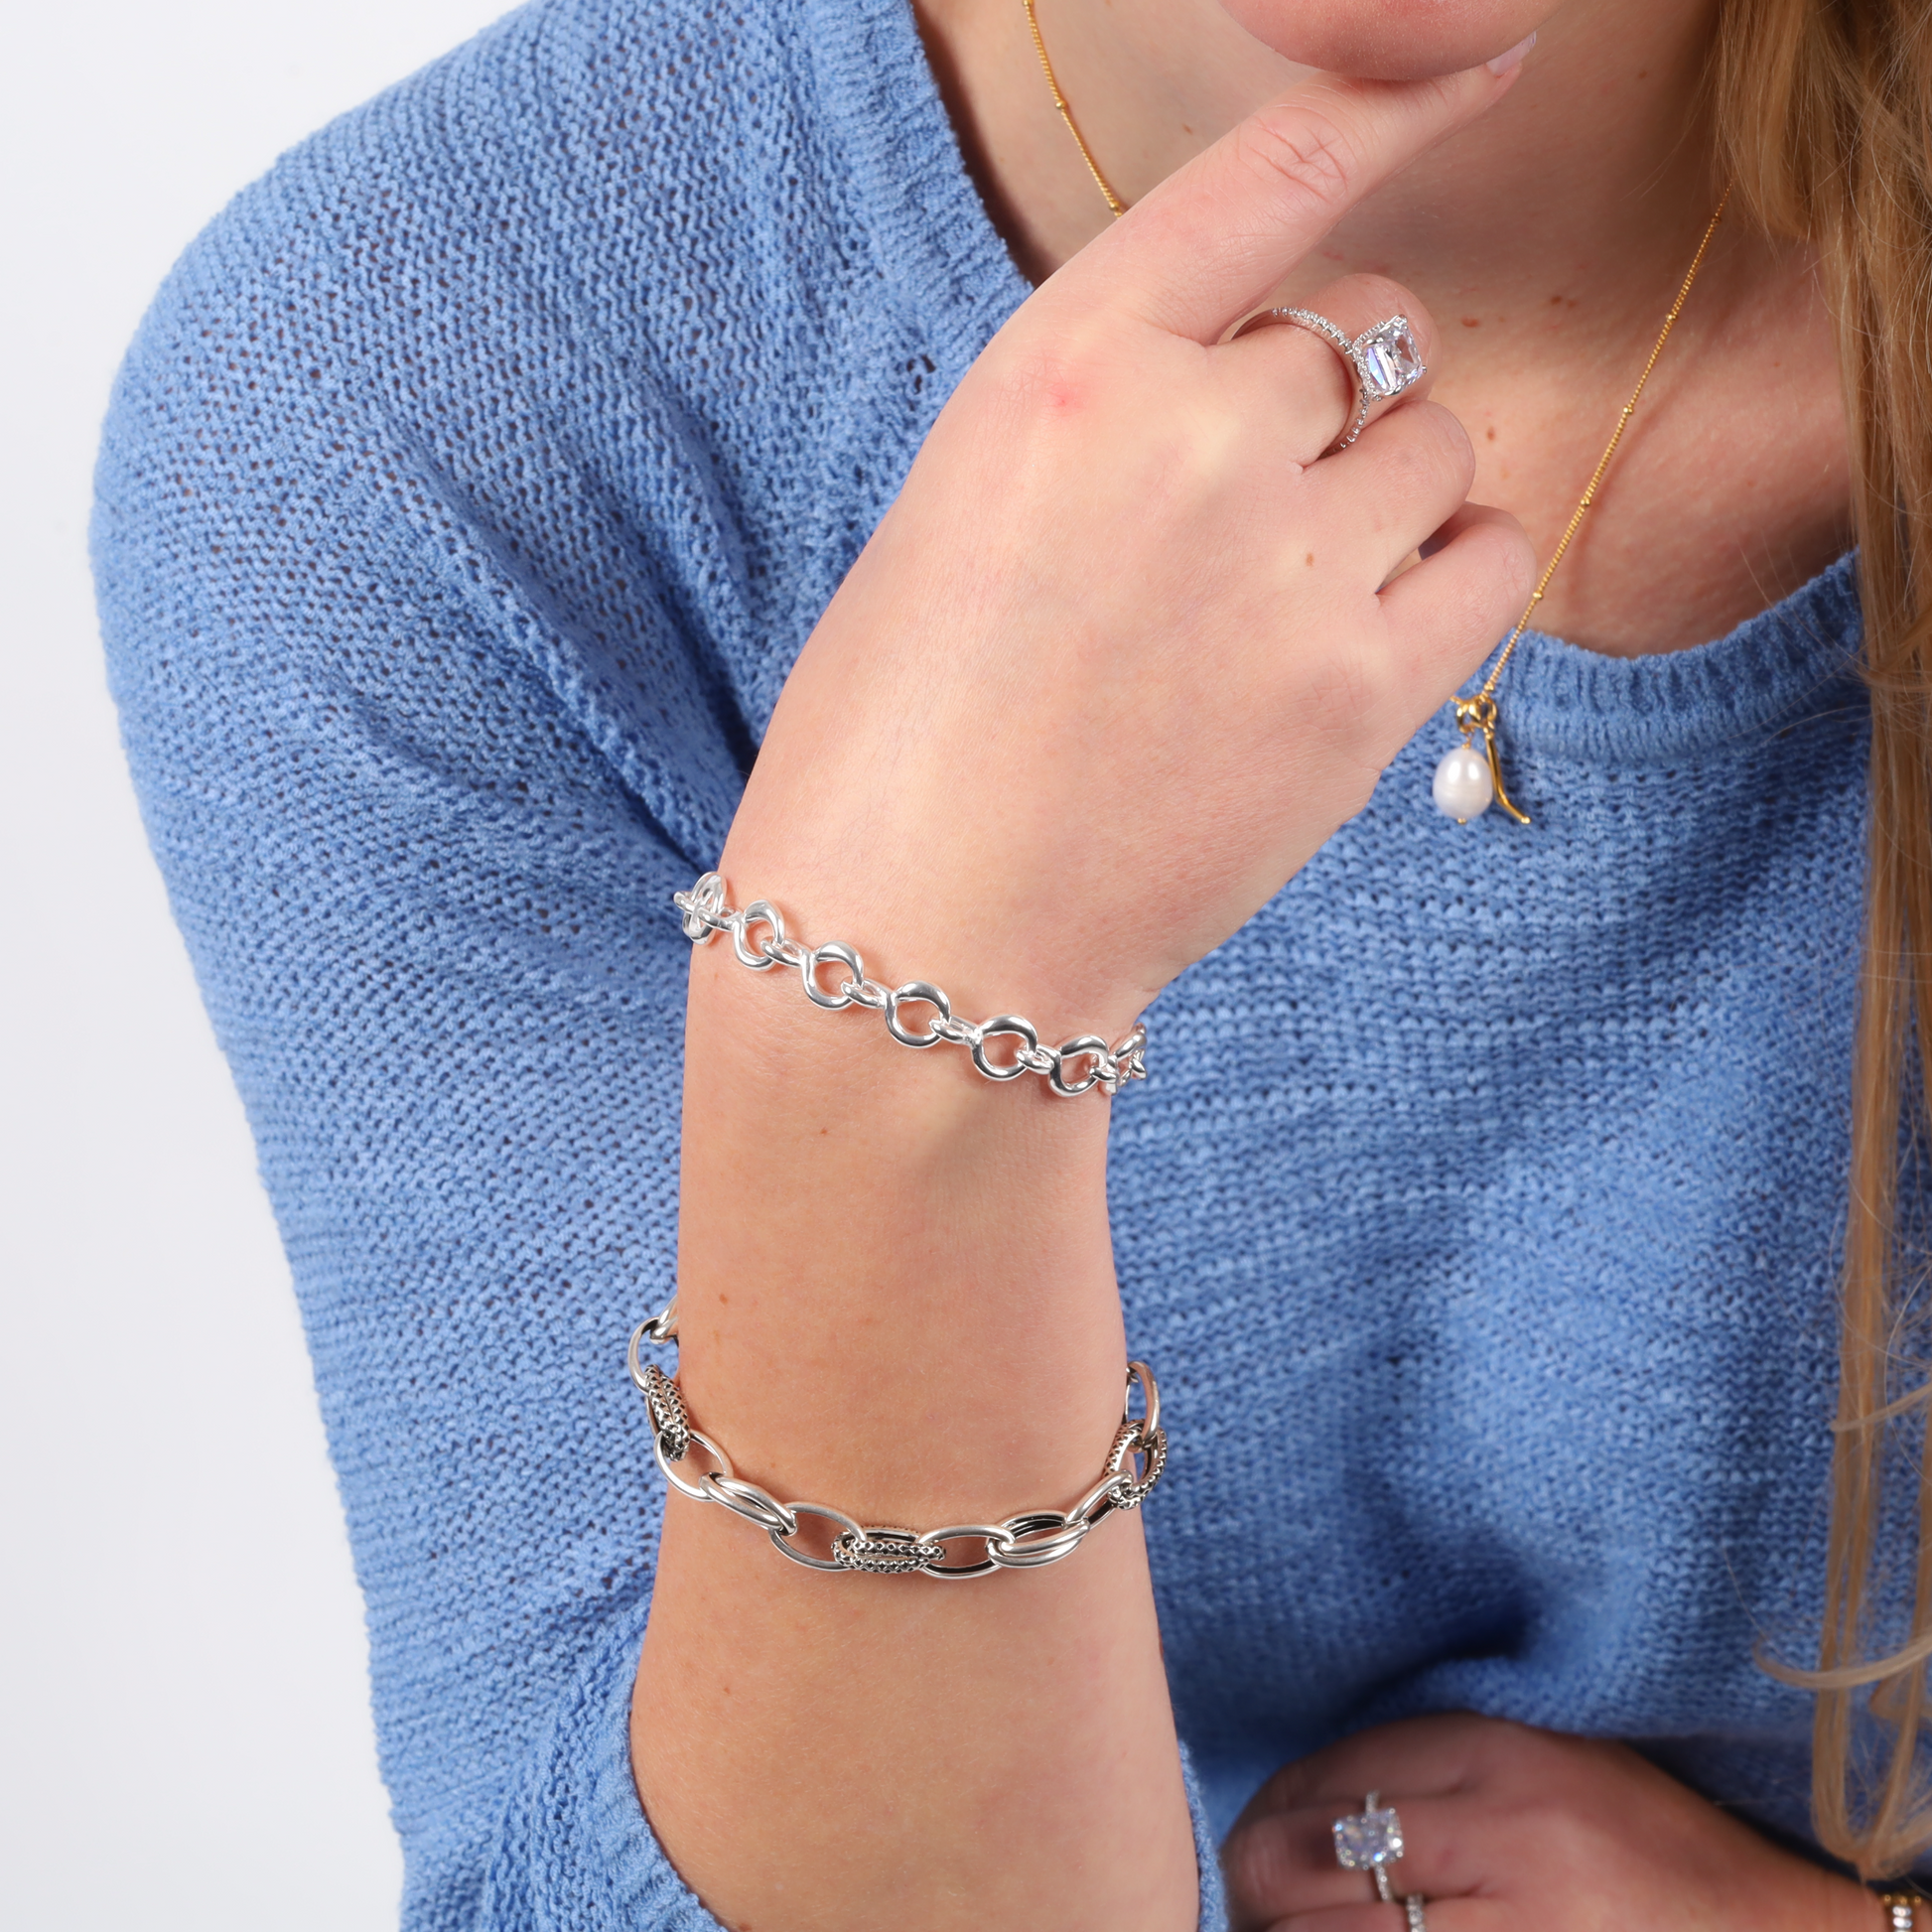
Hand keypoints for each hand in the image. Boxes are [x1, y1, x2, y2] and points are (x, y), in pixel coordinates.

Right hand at [723, 62, 1536, 1041]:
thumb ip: (1101, 423)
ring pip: (1438, 438)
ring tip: (1289, 596)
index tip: (1479, 57)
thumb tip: (1242, 392)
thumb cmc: (896, 748)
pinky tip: (1361, 634)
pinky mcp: (1363, 689)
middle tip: (1259, 505)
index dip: (1388, 107)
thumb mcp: (956, 522)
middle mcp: (1187, 434)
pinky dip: (1449, 573)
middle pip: (1366, 329)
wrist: (917, 946)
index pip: (1266, 181)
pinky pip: (1491, 558)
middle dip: (1336, 392)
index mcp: (1056, 371)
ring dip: (1390, 491)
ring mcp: (1287, 561)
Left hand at [1221, 1712, 1878, 1931]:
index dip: (1269, 1814)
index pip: (1324, 1776)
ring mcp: (1517, 1928)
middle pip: (1300, 1861)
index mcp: (1498, 1755)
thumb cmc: (1648, 1845)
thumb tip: (1296, 1805)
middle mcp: (1499, 1836)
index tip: (1260, 1839)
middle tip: (1255, 1901)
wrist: (1773, 1931)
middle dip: (1255, 1887)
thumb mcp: (1542, 1762)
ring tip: (1279, 1931)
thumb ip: (1430, 1769)